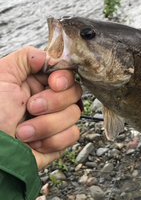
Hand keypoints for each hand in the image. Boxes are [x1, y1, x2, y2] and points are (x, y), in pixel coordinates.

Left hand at [0, 46, 81, 170]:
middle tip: (31, 108)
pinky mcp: (57, 142)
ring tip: (23, 131)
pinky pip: (72, 135)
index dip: (64, 78)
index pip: (66, 74)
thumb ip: (27, 57)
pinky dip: (52, 140)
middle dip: (53, 103)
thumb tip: (50, 56)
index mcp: (35, 83)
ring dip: (46, 124)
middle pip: (74, 93)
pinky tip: (33, 143)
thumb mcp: (2, 75)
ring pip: (74, 115)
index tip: (53, 84)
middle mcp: (47, 101)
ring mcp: (54, 122)